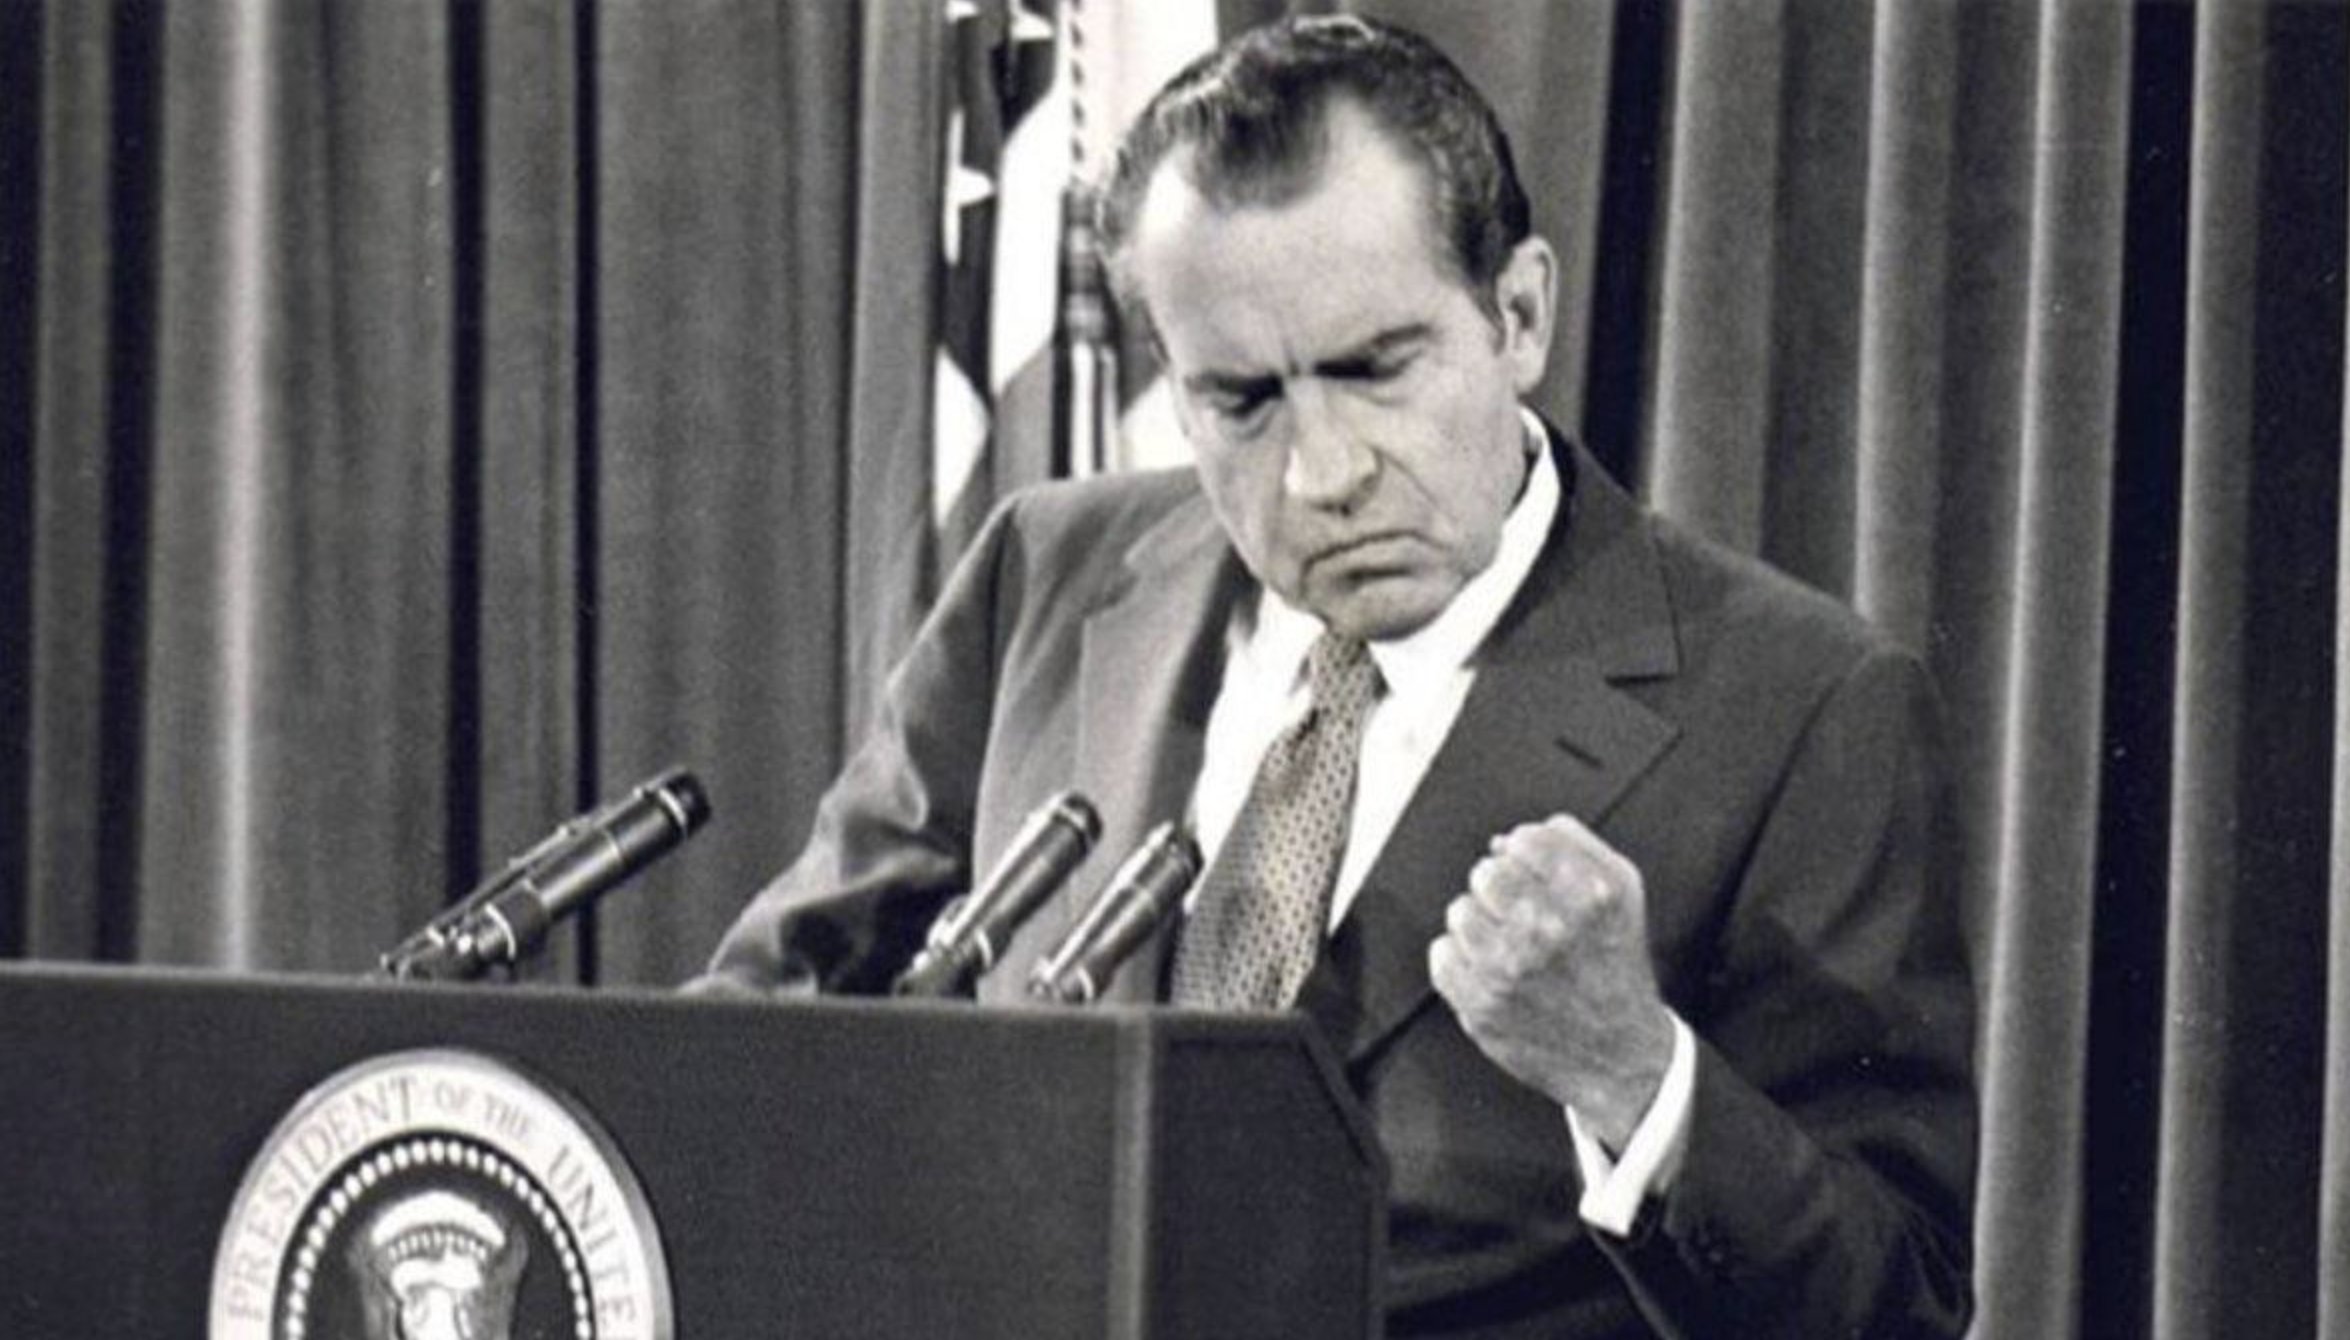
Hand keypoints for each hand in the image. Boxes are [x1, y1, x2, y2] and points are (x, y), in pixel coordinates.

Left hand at [1428, 813, 1674, 1150]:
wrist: (1620, 1054)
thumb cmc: (1615, 964)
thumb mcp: (1622, 889)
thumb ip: (1572, 844)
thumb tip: (1507, 838)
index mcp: (1589, 895)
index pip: (1523, 841)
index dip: (1524, 856)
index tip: (1533, 877)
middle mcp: (1548, 929)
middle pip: (1485, 873)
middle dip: (1499, 888)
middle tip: (1519, 913)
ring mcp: (1510, 970)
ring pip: (1459, 912)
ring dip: (1478, 924)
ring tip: (1508, 946)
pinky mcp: (1481, 1006)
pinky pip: (1442, 955)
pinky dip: (1461, 961)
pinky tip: (1492, 972)